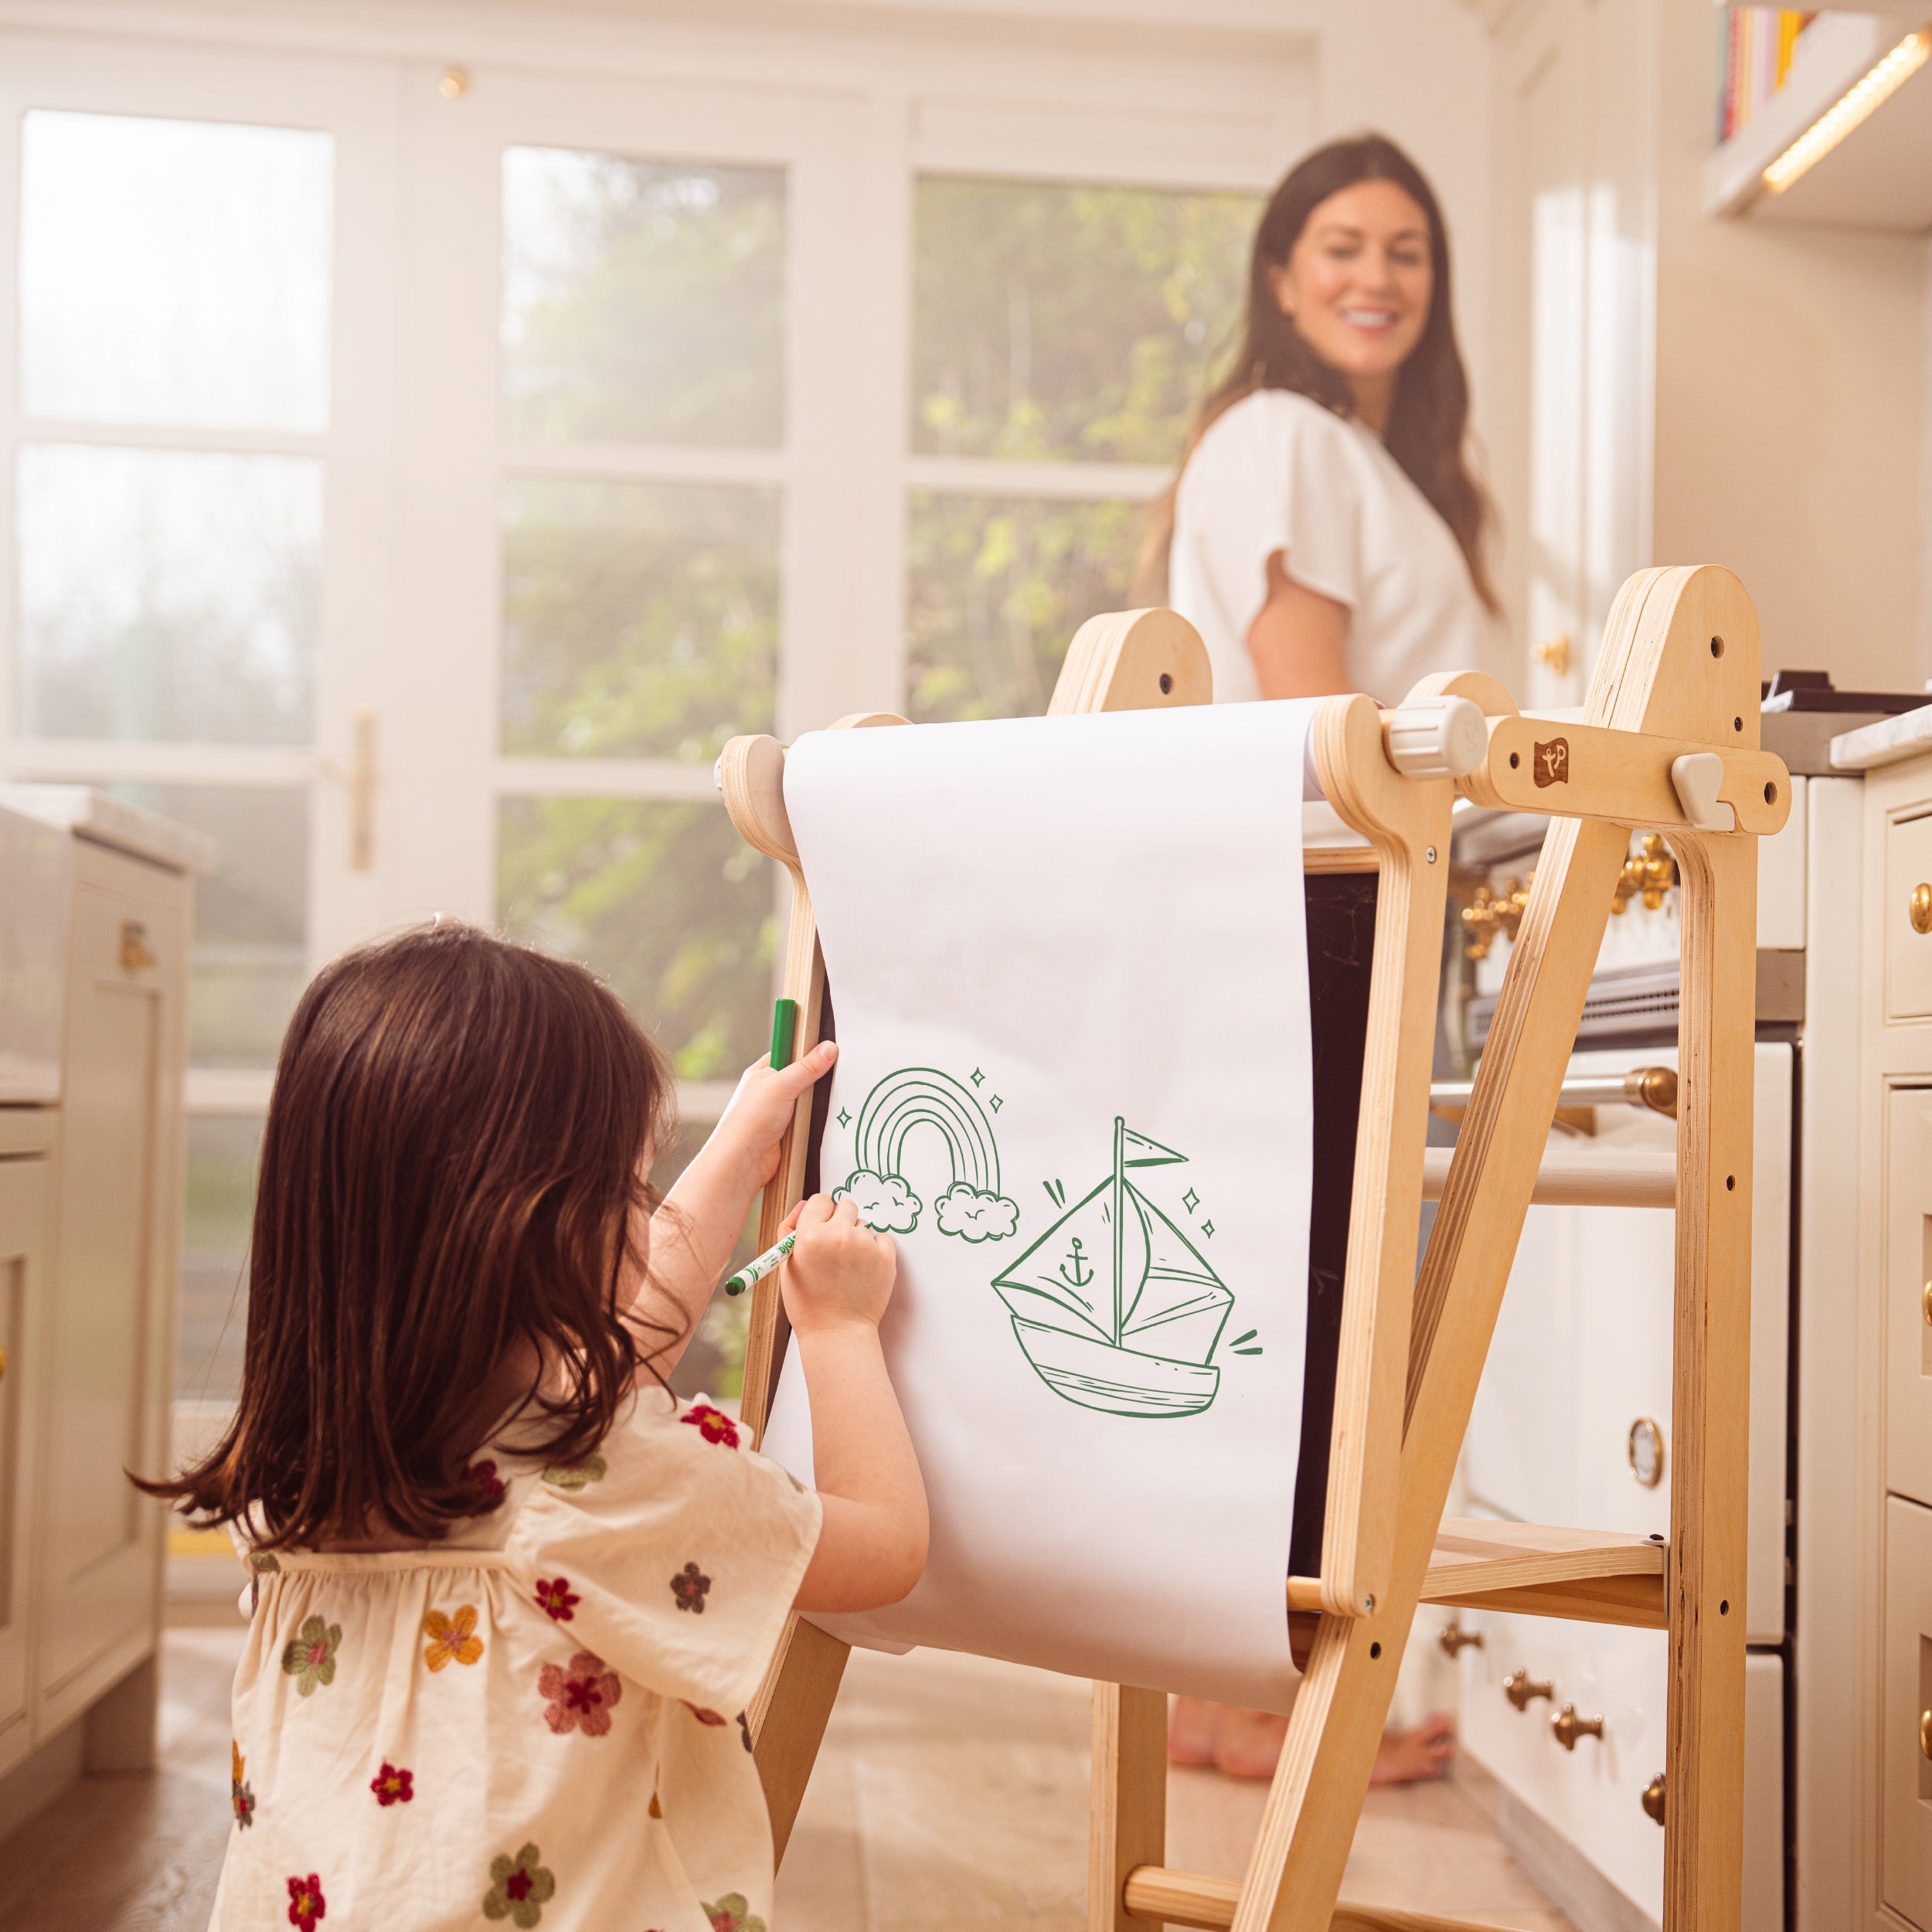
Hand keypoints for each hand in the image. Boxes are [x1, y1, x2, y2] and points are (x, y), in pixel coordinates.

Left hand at [701, 1040, 837, 1193]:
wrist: (743, 1162)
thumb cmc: (750, 1120)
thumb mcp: (781, 1086)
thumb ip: (807, 1068)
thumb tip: (829, 1048)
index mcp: (762, 1073)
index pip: (789, 1052)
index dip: (807, 1049)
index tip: (830, 1047)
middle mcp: (769, 1091)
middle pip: (802, 1077)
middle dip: (817, 1078)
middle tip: (839, 1072)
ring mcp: (779, 1112)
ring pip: (808, 1100)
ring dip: (818, 1102)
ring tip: (837, 1096)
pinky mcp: (788, 1131)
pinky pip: (809, 1120)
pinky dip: (817, 1120)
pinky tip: (828, 1118)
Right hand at [782, 1194, 897, 1335]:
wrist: (837, 1333)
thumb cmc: (808, 1303)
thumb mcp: (787, 1266)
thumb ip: (790, 1230)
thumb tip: (804, 1206)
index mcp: (810, 1235)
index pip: (820, 1200)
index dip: (819, 1213)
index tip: (821, 1226)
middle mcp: (839, 1235)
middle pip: (845, 1206)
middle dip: (840, 1221)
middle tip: (835, 1245)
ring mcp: (865, 1245)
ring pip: (863, 1224)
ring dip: (857, 1237)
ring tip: (848, 1265)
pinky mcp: (886, 1256)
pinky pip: (881, 1238)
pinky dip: (874, 1249)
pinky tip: (863, 1269)